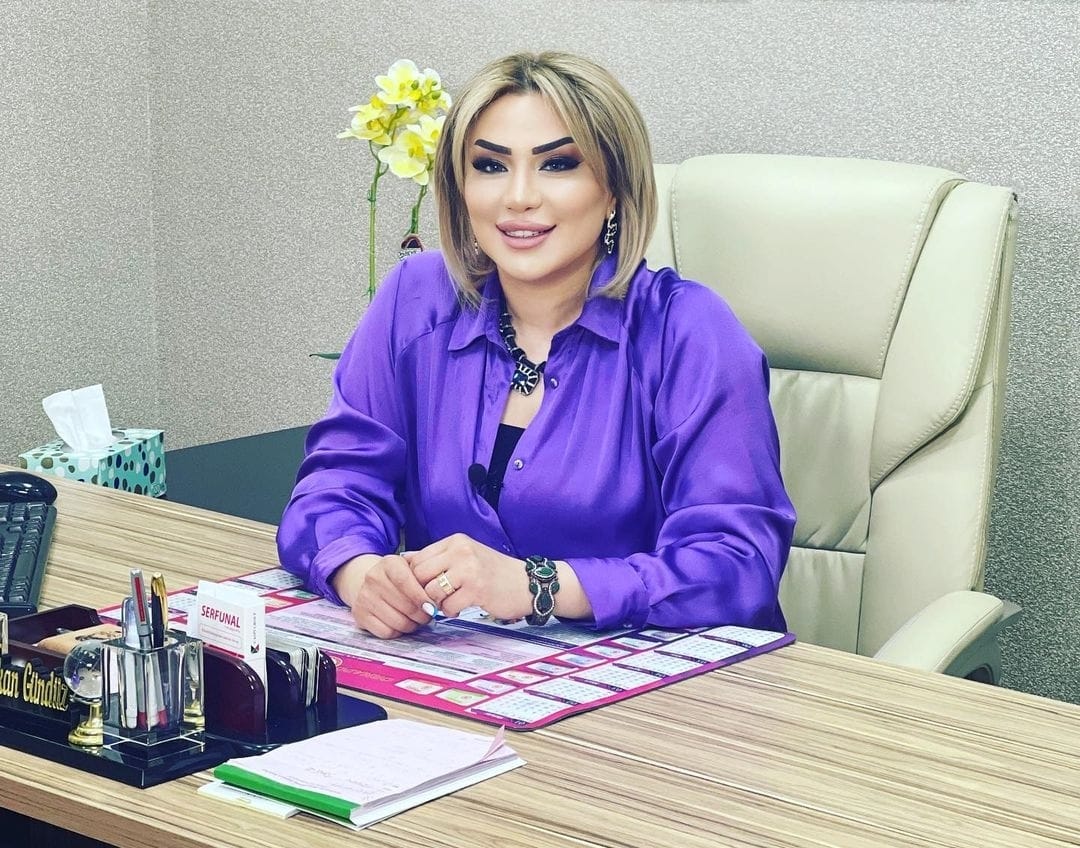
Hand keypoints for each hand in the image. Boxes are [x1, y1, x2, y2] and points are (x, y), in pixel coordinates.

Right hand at [331, 553, 432, 638]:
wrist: (369, 583)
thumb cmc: (398, 577)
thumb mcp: (411, 567)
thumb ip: (426, 574)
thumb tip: (441, 589)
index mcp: (389, 563)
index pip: (405, 581)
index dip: (421, 597)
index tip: (432, 607)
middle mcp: (373, 578)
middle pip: (405, 605)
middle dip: (422, 615)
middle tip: (429, 615)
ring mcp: (365, 597)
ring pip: (398, 621)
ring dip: (412, 625)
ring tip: (416, 619)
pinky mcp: (360, 615)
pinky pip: (386, 632)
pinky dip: (398, 632)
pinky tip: (401, 624)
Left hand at [406, 534, 530, 619]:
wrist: (527, 584)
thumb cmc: (493, 573)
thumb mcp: (465, 556)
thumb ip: (437, 558)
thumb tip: (404, 559)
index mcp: (456, 541)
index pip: (417, 559)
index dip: (415, 578)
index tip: (425, 588)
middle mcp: (461, 551)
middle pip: (420, 575)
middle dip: (424, 592)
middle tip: (436, 599)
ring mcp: (469, 569)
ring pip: (432, 591)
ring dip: (438, 603)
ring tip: (451, 602)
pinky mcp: (477, 589)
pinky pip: (448, 606)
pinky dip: (452, 612)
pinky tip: (462, 608)